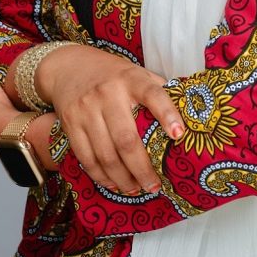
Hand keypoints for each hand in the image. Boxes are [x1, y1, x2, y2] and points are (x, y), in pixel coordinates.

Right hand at [32, 44, 184, 194]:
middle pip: (126, 139)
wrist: (69, 67)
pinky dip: (101, 176)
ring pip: (106, 154)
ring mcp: (87, 109)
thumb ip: (156, 90)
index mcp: (130, 78)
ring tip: (137, 188)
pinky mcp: (71, 124)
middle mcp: (108, 93)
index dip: (167, 113)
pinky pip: (87, 158)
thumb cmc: (112, 74)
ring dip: (123, 178)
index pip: (152, 94)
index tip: (179, 134)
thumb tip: (188, 113)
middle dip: (142, 168)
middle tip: (155, 185)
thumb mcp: (136, 73)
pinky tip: (114, 183)